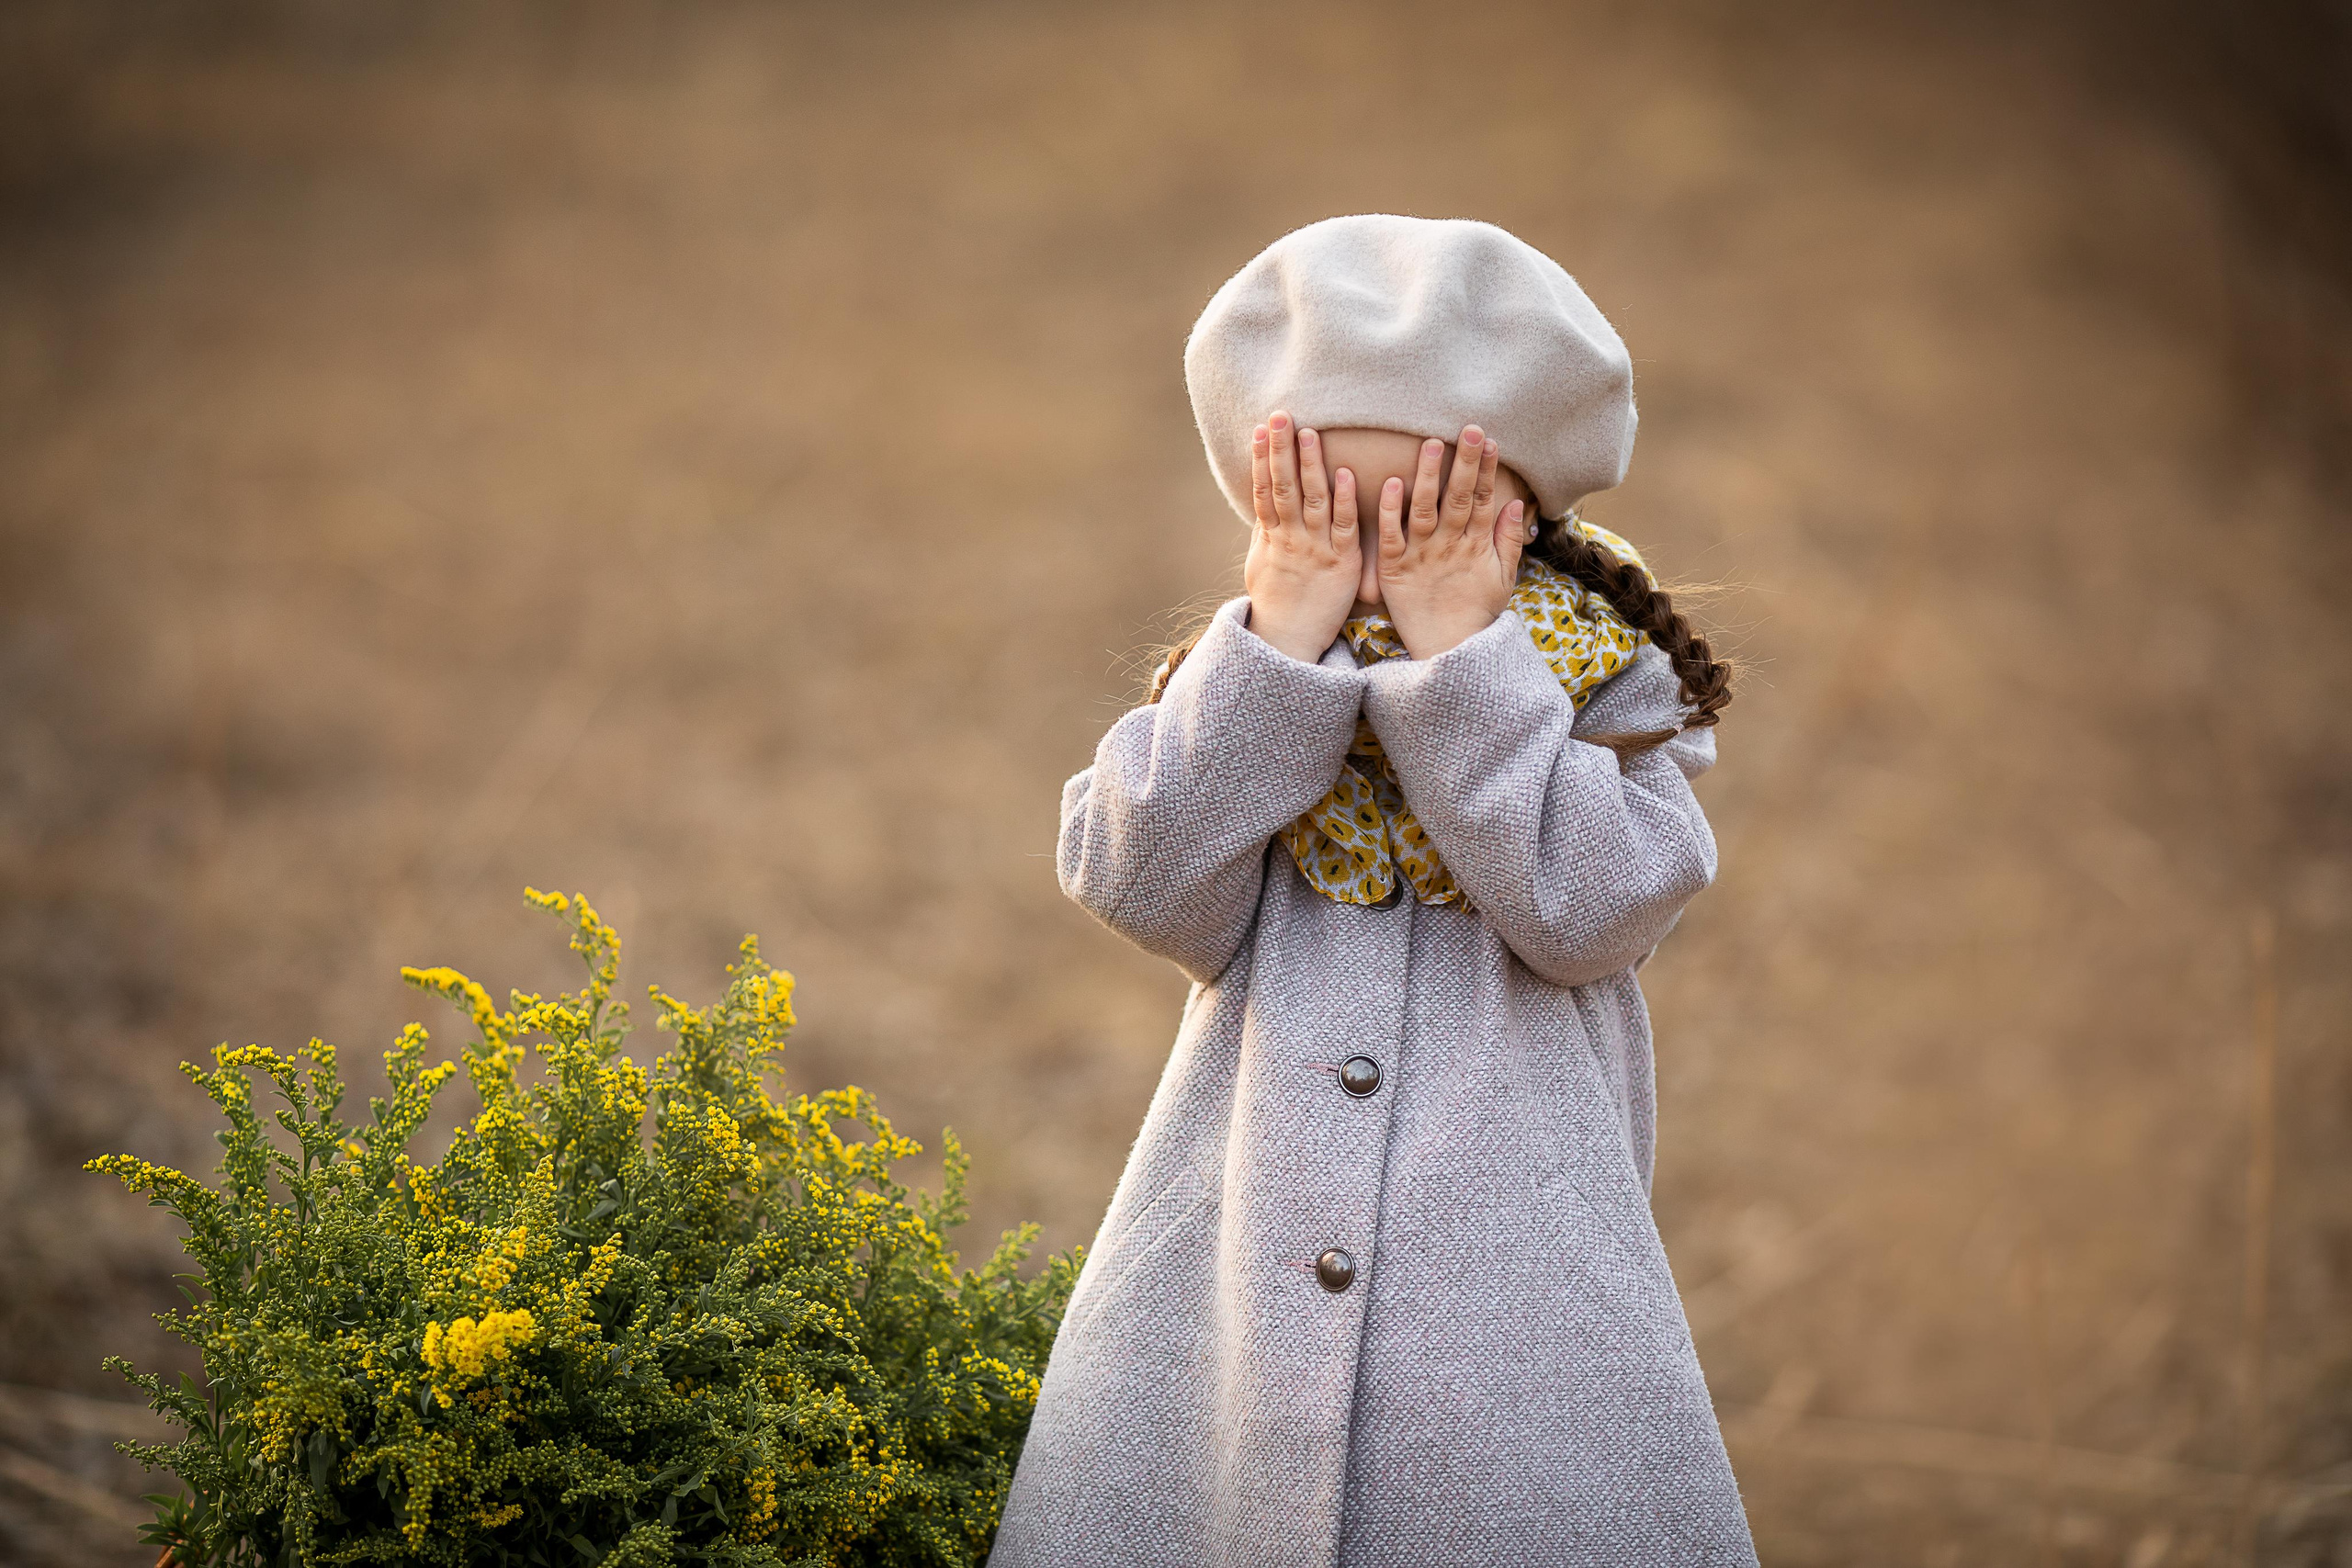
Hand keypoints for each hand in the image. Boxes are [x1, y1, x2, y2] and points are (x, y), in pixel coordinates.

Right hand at [1242, 411, 1361, 662]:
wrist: (1290, 642)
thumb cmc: (1278, 603)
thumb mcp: (1263, 565)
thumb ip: (1265, 533)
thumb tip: (1262, 506)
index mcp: (1273, 538)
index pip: (1264, 490)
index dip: (1260, 458)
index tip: (1259, 429)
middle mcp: (1291, 539)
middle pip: (1283, 487)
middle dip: (1280, 450)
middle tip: (1278, 415)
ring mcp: (1316, 549)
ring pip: (1311, 500)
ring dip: (1309, 465)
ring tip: (1307, 432)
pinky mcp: (1342, 563)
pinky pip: (1343, 528)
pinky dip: (1343, 500)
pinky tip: (1344, 474)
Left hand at [1376, 427, 1530, 659]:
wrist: (1448, 652)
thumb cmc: (1475, 613)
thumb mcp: (1502, 578)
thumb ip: (1508, 541)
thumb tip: (1517, 503)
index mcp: (1476, 545)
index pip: (1484, 499)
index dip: (1488, 470)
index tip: (1490, 441)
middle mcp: (1450, 546)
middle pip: (1460, 497)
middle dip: (1466, 462)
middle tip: (1469, 429)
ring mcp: (1422, 556)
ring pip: (1426, 508)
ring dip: (1428, 475)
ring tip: (1431, 444)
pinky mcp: (1395, 568)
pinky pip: (1393, 535)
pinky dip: (1392, 510)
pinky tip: (1392, 484)